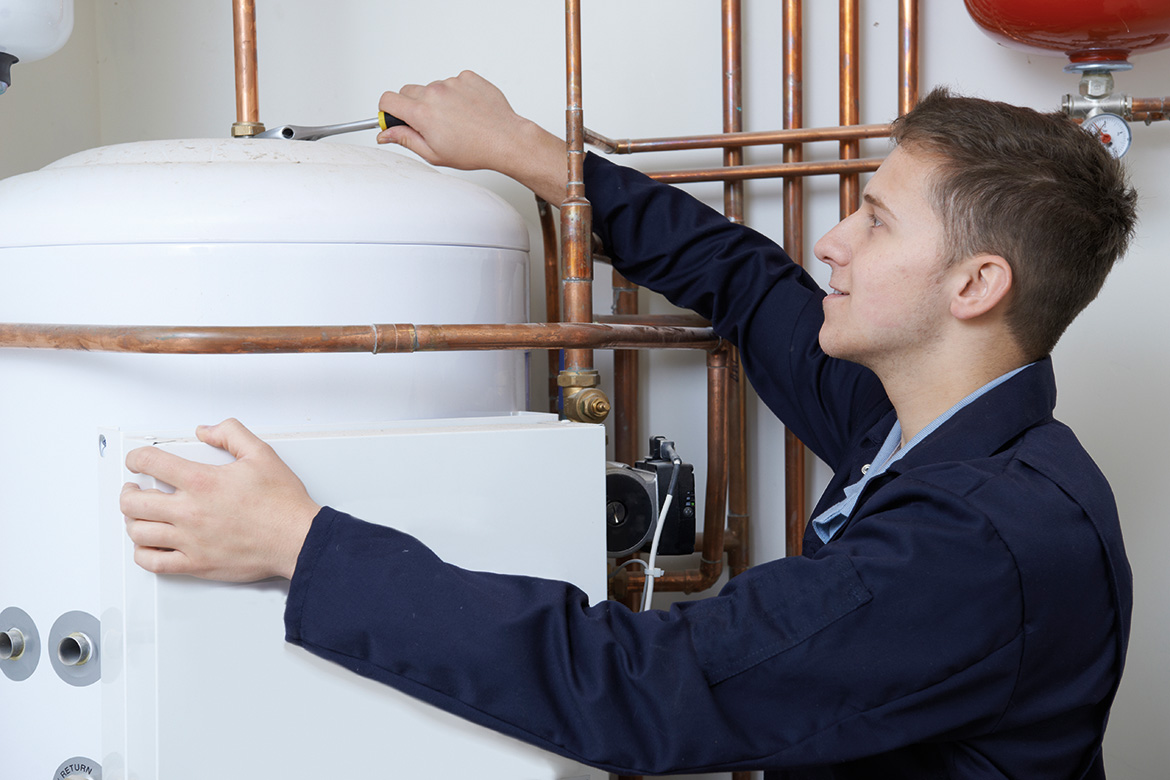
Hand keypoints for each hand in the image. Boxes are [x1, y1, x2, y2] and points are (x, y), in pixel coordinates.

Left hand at [120, 419, 320, 581]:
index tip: (138, 460)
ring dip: (132, 520)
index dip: (136, 457)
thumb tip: (206, 431)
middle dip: (128, 491)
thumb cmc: (282, 503)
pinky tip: (149, 544)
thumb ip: (231, 433)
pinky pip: (154, 563)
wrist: (297, 539)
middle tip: (134, 488)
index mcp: (203, 481)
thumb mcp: (261, 454)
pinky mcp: (196, 564)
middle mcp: (190, 511)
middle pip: (132, 502)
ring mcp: (190, 540)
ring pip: (138, 532)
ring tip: (139, 515)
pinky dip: (142, 553)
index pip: (150, 462)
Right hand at [377, 70, 567, 203]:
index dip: (388, 111)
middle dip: (412, 106)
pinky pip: (453, 82)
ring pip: (432, 87)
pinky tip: (468, 111)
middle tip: (430, 125)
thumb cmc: (475, 150)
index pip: (388, 99)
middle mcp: (435, 93)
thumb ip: (405, 139)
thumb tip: (385, 134)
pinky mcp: (468, 77)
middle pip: (407, 91)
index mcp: (422, 113)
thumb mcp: (433, 153)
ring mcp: (452, 83)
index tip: (395, 118)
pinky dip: (456, 93)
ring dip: (437, 100)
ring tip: (456, 120)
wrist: (506, 140)